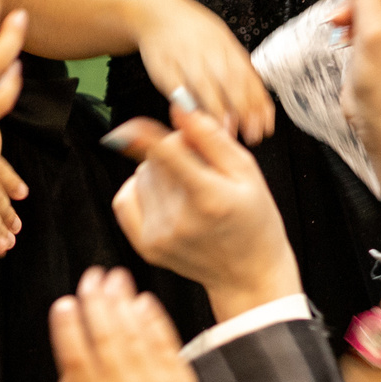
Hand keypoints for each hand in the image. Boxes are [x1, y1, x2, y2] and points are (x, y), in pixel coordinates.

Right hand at [51, 267, 205, 381]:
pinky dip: (152, 319)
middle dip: (96, 302)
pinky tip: (141, 299)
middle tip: (91, 276)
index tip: (64, 302)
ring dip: (122, 301)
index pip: (76, 358)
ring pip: (134, 334)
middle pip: (106, 338)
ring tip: (114, 277)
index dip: (68, 328)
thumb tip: (67, 350)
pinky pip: (165, 342)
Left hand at [109, 97, 299, 319]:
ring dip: (159, 172)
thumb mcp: (247, 172)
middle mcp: (178, 220)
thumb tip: (179, 107)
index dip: (149, 133)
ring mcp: (158, 236)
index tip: (137, 124)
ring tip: (189, 188)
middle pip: (154, 160)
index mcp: (209, 198)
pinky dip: (141, 190)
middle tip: (201, 169)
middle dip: (173, 152)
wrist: (248, 274)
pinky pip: (125, 198)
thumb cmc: (255, 221)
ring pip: (141, 175)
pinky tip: (166, 197)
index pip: (166, 152)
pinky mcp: (145, 246)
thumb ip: (211, 138)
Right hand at [130, 0, 274, 142]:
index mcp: (226, 46)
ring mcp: (185, 57)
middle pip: (230, 81)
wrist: (156, 14)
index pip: (248, 76)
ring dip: (217, 111)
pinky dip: (186, 104)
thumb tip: (259, 106)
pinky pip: (177, 88)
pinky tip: (195, 119)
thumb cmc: (192, 33)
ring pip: (204, 86)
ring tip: (226, 132)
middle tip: (250, 134)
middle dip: (242, 110)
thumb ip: (238, 72)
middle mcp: (208, 51)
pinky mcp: (163, 67)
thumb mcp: (222, 43)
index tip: (265, 126)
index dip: (258, 103)